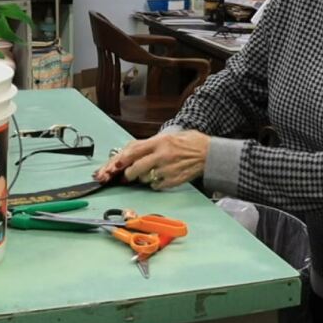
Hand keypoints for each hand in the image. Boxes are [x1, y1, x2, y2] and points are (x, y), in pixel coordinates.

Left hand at [93, 131, 209, 190]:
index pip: (133, 151)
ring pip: (144, 178)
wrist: (209, 154)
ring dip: (143, 177)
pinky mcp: (173, 181)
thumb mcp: (169, 137)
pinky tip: (161, 176)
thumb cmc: (190, 143)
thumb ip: (150, 144)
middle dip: (128, 173)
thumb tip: (131, 152)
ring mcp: (167, 169)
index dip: (120, 161)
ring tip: (152, 171)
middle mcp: (162, 155)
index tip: (112, 167)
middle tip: (127, 175)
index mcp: (160, 142)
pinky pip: (156, 185)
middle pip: (135, 168)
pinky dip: (155, 183)